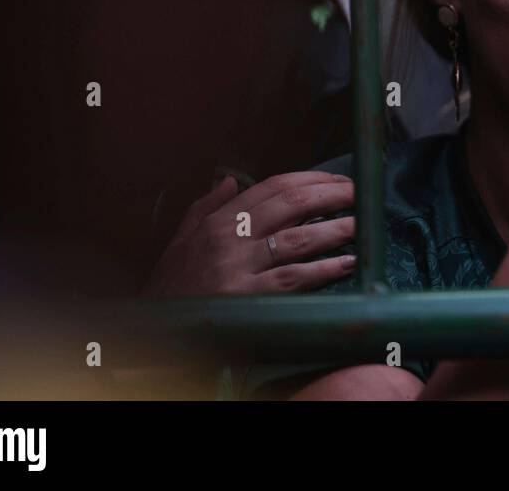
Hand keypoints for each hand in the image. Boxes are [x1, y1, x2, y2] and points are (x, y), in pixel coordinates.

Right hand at [142, 170, 355, 295]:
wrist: (148, 329)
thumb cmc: (170, 284)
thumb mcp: (181, 239)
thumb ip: (205, 206)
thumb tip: (227, 179)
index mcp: (219, 220)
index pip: (273, 187)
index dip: (310, 179)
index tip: (337, 180)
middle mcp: (231, 238)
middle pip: (292, 205)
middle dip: (330, 196)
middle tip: (358, 195)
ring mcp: (240, 268)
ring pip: (298, 240)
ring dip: (335, 230)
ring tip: (360, 226)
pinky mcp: (247, 298)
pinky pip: (293, 279)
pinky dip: (323, 270)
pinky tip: (345, 265)